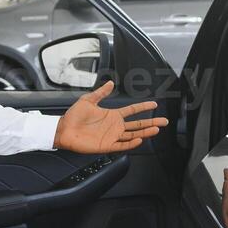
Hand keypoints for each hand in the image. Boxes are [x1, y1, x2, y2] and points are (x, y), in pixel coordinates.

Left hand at [54, 79, 168, 153]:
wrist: (64, 129)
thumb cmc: (74, 116)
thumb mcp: (88, 100)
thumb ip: (101, 92)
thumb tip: (110, 83)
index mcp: (112, 115)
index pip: (132, 111)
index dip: (143, 107)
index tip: (154, 104)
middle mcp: (115, 126)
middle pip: (137, 124)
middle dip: (151, 122)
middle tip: (163, 121)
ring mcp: (112, 136)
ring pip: (133, 135)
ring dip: (145, 132)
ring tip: (156, 129)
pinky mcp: (107, 145)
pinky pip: (122, 145)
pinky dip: (131, 143)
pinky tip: (140, 139)